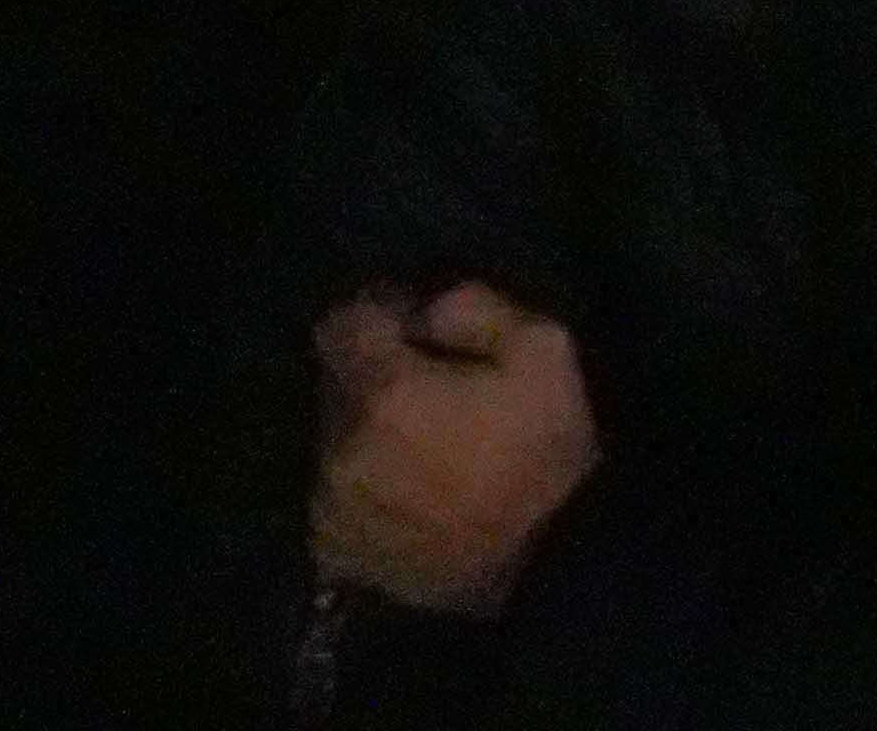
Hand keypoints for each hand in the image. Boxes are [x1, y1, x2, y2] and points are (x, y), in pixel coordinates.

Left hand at [309, 282, 597, 617]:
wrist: (545, 569)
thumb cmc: (546, 456)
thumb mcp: (545, 352)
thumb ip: (477, 308)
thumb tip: (426, 307)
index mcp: (385, 390)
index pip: (341, 325)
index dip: (379, 317)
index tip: (416, 329)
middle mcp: (340, 443)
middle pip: (337, 383)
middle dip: (376, 377)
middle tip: (432, 392)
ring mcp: (330, 502)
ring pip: (336, 440)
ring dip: (370, 433)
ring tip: (426, 450)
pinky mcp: (336, 547)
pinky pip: (336, 495)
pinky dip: (366, 485)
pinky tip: (412, 495)